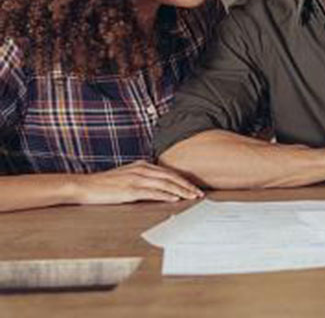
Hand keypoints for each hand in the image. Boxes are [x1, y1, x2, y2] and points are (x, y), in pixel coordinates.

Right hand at [69, 161, 203, 204]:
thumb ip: (142, 178)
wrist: (84, 186)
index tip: (194, 187)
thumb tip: (158, 187)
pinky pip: (151, 192)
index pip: (169, 173)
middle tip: (200, 194)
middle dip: (187, 186)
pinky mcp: (129, 189)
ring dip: (181, 191)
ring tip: (192, 197)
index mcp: (142, 165)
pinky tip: (174, 198)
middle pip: (171, 177)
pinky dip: (165, 195)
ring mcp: (136, 179)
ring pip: (165, 184)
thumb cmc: (104, 184)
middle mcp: (141, 169)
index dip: (184, 180)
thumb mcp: (127, 176)